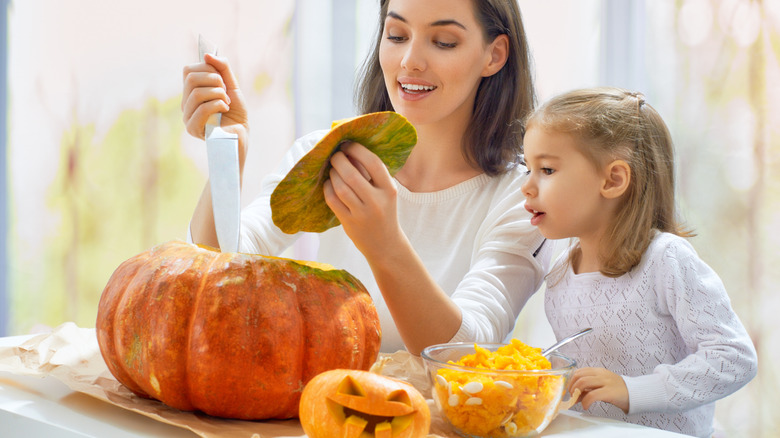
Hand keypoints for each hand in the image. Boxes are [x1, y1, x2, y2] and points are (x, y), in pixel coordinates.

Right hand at [181, 54, 248, 160]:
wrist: (241, 136)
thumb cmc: (236, 114)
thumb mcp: (232, 86)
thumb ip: (222, 68)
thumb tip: (207, 55)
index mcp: (191, 92)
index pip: (188, 70)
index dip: (207, 69)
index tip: (222, 80)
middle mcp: (186, 103)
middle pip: (191, 79)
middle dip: (214, 80)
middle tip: (225, 92)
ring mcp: (187, 116)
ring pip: (196, 93)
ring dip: (218, 94)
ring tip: (226, 102)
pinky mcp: (192, 129)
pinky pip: (201, 109)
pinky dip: (218, 105)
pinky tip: (225, 110)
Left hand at [323, 142, 400, 259]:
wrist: (385, 244)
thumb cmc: (384, 212)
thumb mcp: (386, 193)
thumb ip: (372, 175)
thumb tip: (350, 151)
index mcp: (389, 190)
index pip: (373, 163)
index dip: (357, 150)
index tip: (348, 145)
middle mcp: (377, 202)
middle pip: (352, 174)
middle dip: (339, 160)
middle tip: (335, 155)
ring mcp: (362, 214)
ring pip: (341, 187)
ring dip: (333, 174)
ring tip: (332, 169)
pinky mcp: (349, 223)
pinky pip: (333, 200)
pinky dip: (328, 188)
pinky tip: (329, 184)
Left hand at [569, 367, 629, 412]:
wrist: (635, 394)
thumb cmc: (617, 390)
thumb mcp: (601, 386)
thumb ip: (588, 389)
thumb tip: (574, 396)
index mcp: (598, 371)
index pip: (579, 371)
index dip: (571, 380)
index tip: (569, 389)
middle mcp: (601, 374)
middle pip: (579, 376)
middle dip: (571, 386)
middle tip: (572, 395)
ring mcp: (606, 382)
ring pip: (583, 382)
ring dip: (576, 392)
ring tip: (577, 400)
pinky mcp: (609, 392)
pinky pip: (592, 395)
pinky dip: (585, 401)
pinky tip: (585, 406)